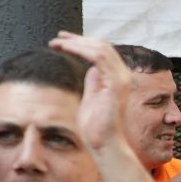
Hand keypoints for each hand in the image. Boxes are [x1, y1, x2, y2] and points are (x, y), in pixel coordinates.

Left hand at [48, 33, 136, 161]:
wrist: (103, 142)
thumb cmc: (96, 125)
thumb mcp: (92, 96)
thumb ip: (94, 82)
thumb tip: (91, 69)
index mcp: (117, 77)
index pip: (102, 50)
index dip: (83, 42)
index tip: (63, 40)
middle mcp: (123, 75)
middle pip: (102, 45)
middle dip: (78, 39)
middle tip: (57, 39)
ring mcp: (121, 79)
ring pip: (101, 48)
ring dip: (77, 42)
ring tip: (57, 43)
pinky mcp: (116, 84)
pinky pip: (99, 58)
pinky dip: (81, 50)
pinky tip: (66, 49)